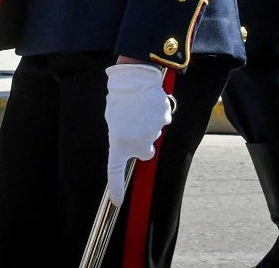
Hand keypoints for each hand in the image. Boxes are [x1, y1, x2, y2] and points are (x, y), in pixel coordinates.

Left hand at [104, 62, 170, 206]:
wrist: (134, 77)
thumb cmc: (120, 98)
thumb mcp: (114, 120)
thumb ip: (123, 135)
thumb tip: (133, 138)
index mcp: (119, 143)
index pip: (115, 171)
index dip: (116, 187)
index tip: (117, 200)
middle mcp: (137, 143)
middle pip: (146, 152)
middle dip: (144, 143)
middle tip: (137, 126)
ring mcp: (153, 132)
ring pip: (154, 133)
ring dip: (149, 124)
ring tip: (140, 108)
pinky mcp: (164, 120)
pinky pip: (162, 120)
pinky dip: (158, 114)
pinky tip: (150, 103)